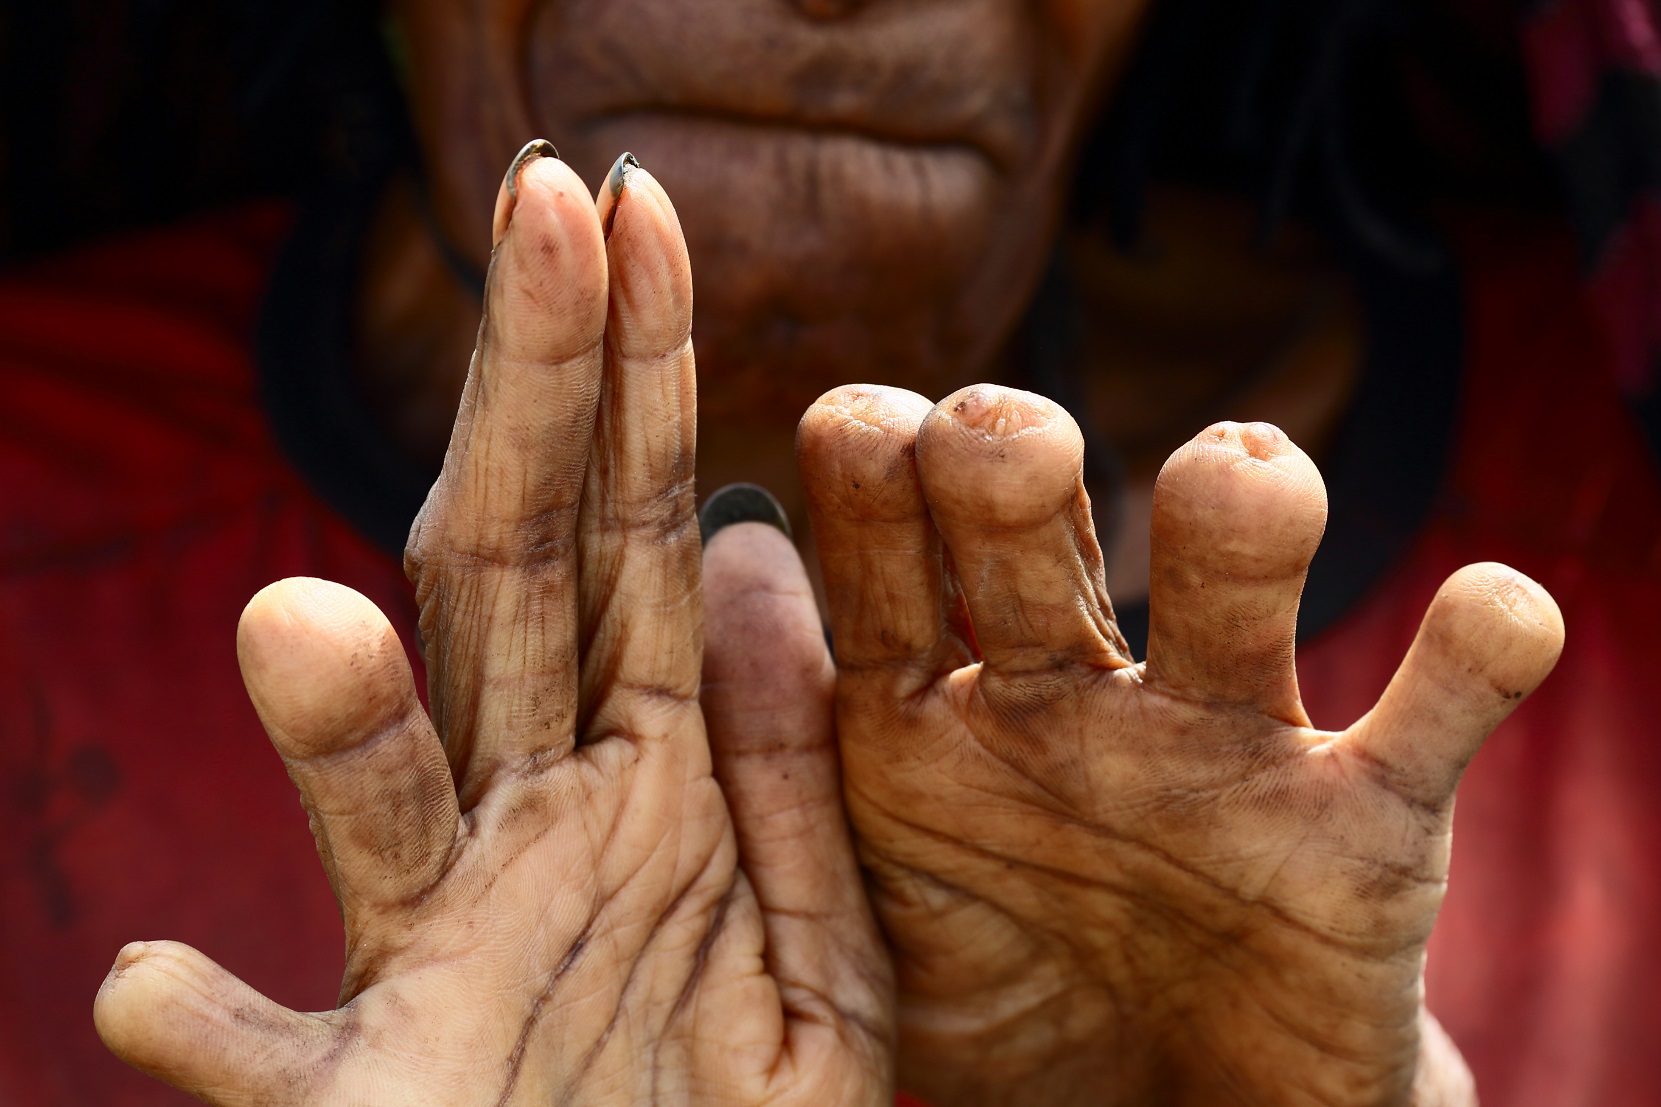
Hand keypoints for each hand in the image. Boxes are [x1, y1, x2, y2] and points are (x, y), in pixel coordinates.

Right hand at [93, 148, 891, 1105]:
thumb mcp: (814, 935)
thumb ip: (780, 761)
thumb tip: (750, 548)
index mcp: (654, 777)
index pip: (640, 538)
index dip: (637, 374)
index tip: (635, 208)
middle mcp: (539, 830)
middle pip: (522, 584)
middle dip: (536, 398)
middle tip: (538, 200)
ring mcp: (448, 961)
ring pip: (390, 805)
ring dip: (335, 729)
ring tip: (297, 621)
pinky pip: (280, 1076)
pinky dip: (209, 1040)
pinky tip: (148, 1000)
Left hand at [794, 384, 1563, 1105]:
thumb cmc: (992, 1002)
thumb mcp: (851, 900)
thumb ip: (780, 747)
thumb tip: (724, 549)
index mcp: (930, 712)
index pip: (882, 549)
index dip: (869, 474)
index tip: (859, 428)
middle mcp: (1073, 696)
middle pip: (1034, 532)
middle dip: (1012, 467)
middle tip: (994, 443)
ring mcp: (1224, 750)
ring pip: (1234, 589)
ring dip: (1240, 516)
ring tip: (1235, 479)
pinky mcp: (1364, 831)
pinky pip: (1433, 721)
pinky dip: (1474, 660)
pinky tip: (1492, 614)